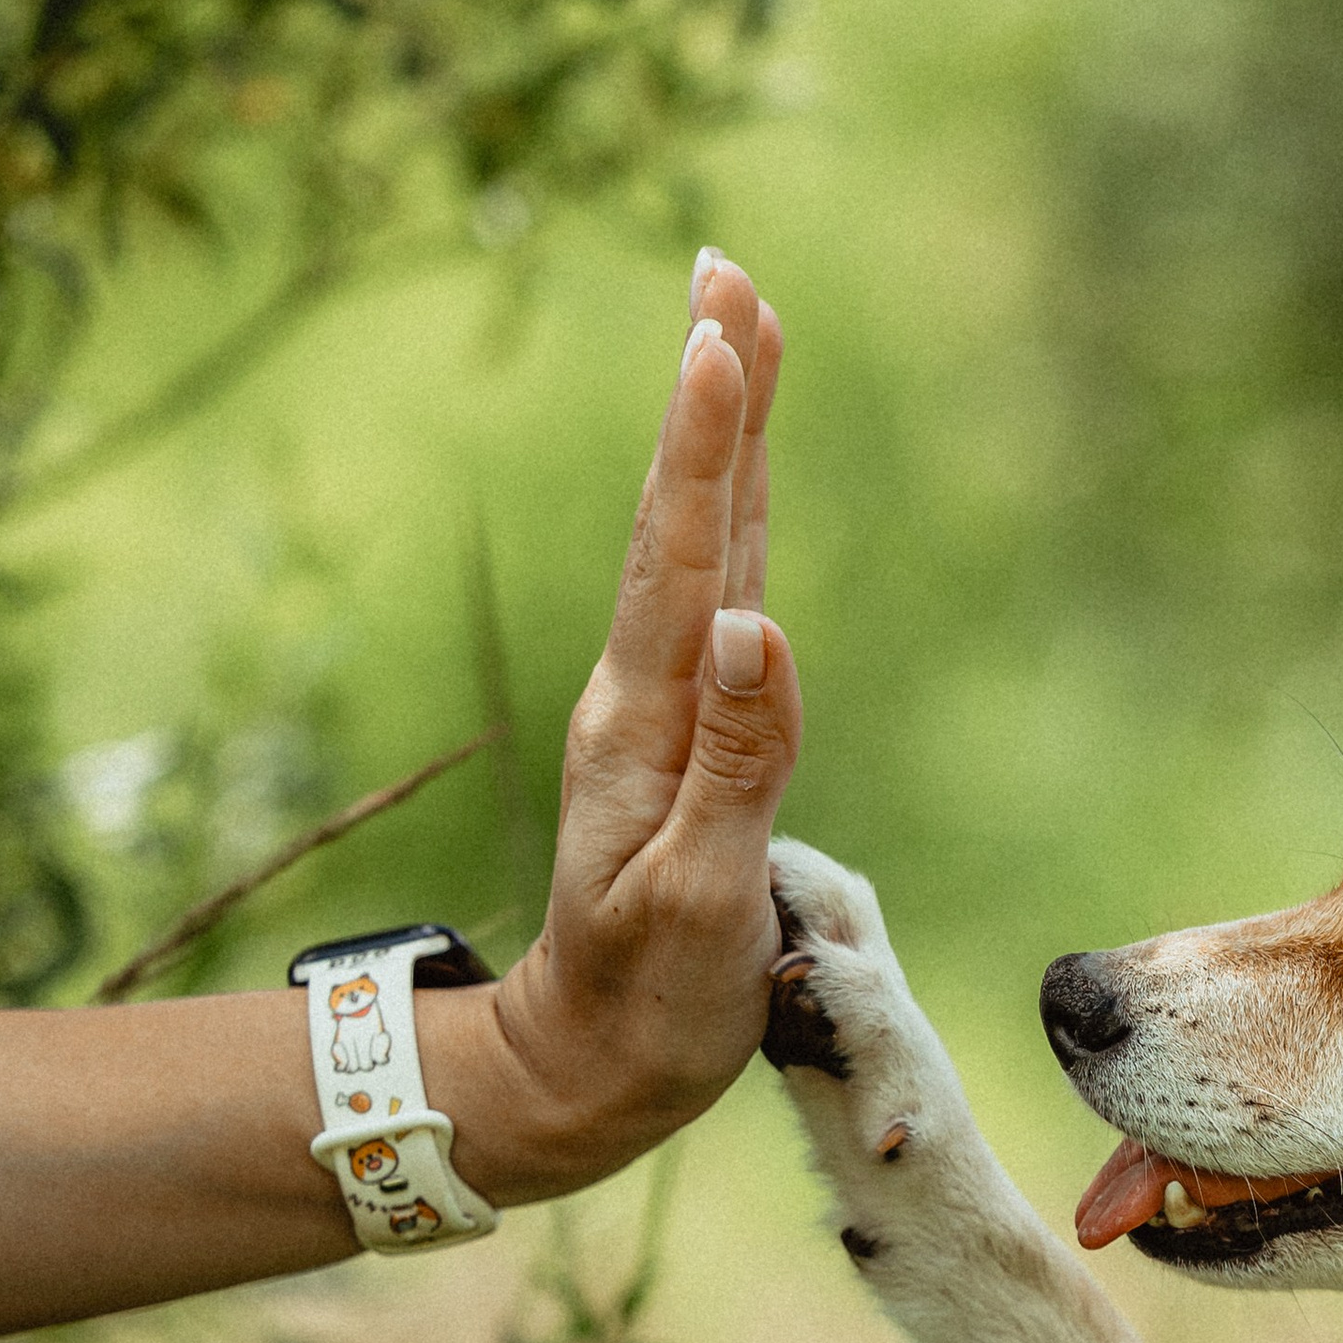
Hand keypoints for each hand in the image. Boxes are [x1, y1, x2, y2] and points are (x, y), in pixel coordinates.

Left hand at [435, 252, 801, 1197]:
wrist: (584, 1073)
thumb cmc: (647, 1007)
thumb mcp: (697, 898)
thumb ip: (738, 762)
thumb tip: (758, 625)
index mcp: (649, 722)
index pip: (687, 557)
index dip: (710, 443)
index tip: (718, 330)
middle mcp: (647, 694)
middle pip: (686, 518)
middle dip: (711, 394)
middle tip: (725, 269)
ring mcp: (660, 712)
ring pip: (699, 546)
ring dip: (719, 438)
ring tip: (734, 330)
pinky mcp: (683, 737)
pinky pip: (713, 597)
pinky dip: (732, 519)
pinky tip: (745, 489)